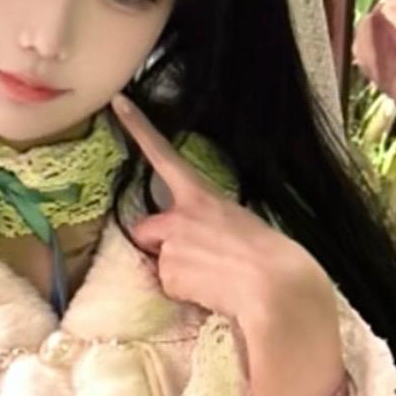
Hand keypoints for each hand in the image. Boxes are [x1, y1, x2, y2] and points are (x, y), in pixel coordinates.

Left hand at [113, 94, 345, 395]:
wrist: (277, 289)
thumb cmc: (270, 256)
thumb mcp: (239, 223)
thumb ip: (206, 224)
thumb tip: (191, 245)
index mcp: (201, 194)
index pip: (163, 155)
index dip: (138, 128)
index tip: (118, 102)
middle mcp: (178, 216)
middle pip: (146, 230)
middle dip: (159, 245)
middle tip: (197, 260)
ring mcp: (170, 245)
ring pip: (160, 263)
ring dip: (178, 272)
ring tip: (215, 279)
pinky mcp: (168, 275)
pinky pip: (168, 286)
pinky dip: (184, 292)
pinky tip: (211, 292)